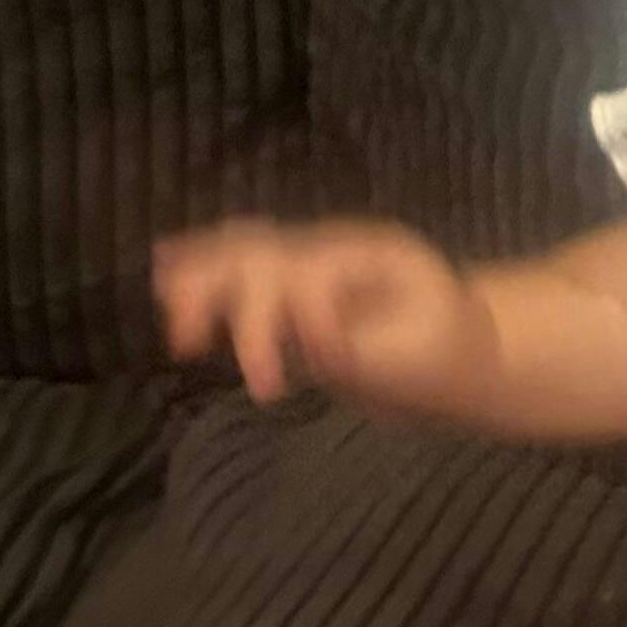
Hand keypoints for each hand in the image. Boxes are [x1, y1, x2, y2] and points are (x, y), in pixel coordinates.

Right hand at [150, 218, 493, 414]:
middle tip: (190, 343)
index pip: (310, 274)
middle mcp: (327, 250)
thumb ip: (365, 348)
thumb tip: (315, 349)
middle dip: (222, 292)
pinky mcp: (292, 291)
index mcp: (367, 255)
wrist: (463, 341)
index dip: (298, 319)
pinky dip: (201, 272)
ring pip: (242, 254)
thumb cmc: (448, 346)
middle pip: (261, 253)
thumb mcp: (421, 351)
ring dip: (200, 279)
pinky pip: (241, 272)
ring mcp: (307, 264)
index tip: (301, 375)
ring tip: (170, 311)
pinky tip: (163, 276)